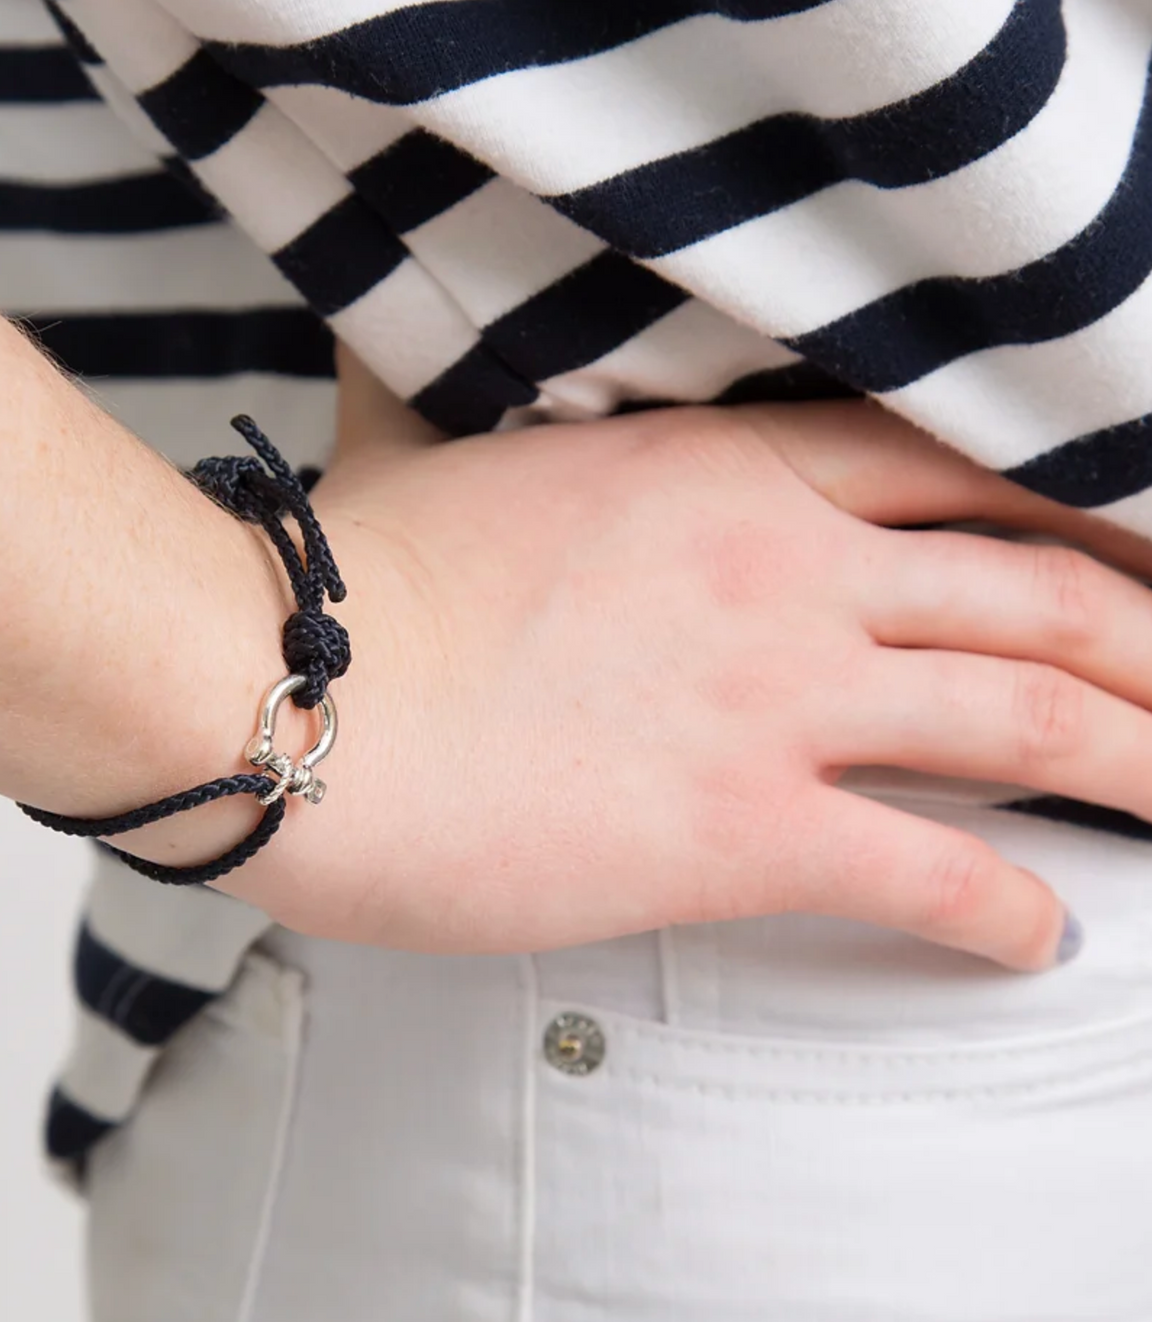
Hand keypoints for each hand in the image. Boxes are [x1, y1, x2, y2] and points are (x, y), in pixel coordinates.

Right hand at [131, 355, 1151, 970]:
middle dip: (1143, 644)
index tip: (1118, 560)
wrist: (286, 693)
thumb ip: (486, 412)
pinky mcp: (741, 828)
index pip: (954, 472)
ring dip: (1138, 761)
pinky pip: (930, 872)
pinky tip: (1041, 939)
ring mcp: (776, 696)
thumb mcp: (443, 449)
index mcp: (722, 470)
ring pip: (1029, 716)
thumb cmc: (349, 585)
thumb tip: (415, 353)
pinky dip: (1007, 912)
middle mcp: (784, 570)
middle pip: (1034, 589)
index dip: (1067, 514)